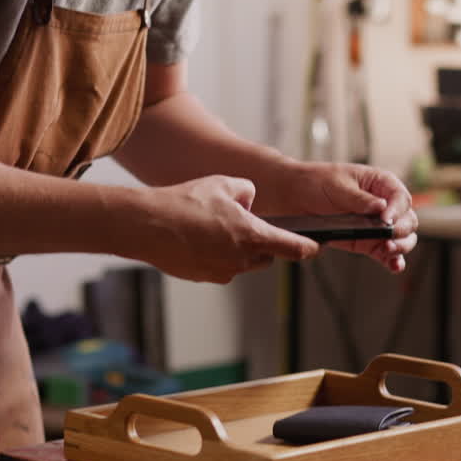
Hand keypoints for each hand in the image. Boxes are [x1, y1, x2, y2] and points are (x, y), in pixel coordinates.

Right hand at [137, 176, 319, 283]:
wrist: (147, 225)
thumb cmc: (184, 202)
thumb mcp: (223, 183)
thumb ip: (247, 191)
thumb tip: (249, 201)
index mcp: (252, 236)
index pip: (292, 248)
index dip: (306, 248)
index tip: (314, 247)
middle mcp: (240, 260)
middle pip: (265, 256)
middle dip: (262, 242)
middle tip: (244, 223)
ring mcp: (221, 272)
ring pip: (241, 262)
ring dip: (237, 248)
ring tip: (213, 226)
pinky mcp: (203, 277)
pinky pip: (220, 267)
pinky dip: (216, 255)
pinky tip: (197, 237)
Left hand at [277, 162, 417, 272]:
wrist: (293, 197)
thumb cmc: (315, 182)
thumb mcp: (337, 186)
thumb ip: (359, 199)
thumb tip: (381, 207)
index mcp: (380, 184)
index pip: (400, 198)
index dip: (397, 210)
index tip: (386, 220)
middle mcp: (383, 205)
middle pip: (407, 220)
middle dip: (401, 230)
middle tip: (388, 237)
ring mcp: (376, 225)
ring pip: (401, 238)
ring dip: (400, 246)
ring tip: (388, 249)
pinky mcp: (366, 242)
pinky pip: (384, 252)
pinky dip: (392, 260)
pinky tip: (393, 266)